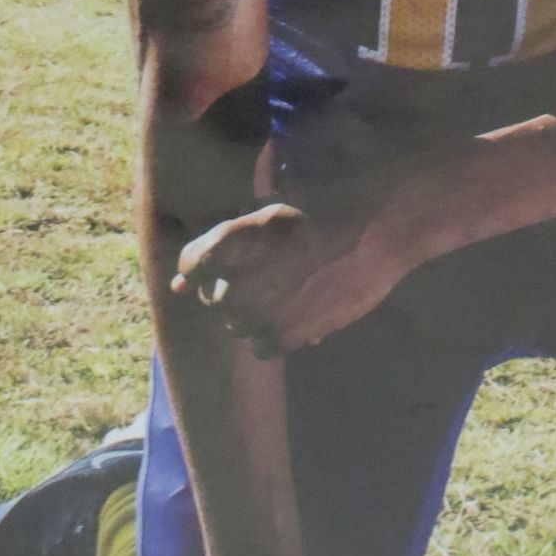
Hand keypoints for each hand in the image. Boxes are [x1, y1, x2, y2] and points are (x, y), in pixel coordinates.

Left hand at [171, 198, 414, 356]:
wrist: (374, 231)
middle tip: (269, 274)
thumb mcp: (271, 209)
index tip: (228, 265)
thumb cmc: (325, 207)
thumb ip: (227, 241)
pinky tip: (296, 314)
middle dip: (234, 288)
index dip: (207, 267)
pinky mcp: (285, 336)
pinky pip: (261, 347)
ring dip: (254, 313)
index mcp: (227, 243)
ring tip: (285, 294)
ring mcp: (259, 313)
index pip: (191, 267)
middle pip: (213, 298)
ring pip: (235, 325)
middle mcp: (235, 281)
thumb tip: (181, 282)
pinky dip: (274, 335)